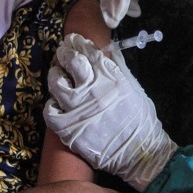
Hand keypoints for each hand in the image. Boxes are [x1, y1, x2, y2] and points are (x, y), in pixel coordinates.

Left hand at [45, 34, 177, 190]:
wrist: (138, 153)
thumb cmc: (141, 120)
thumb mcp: (134, 88)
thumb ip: (118, 69)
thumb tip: (107, 52)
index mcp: (111, 78)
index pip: (89, 53)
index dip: (79, 43)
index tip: (74, 40)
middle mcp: (93, 90)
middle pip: (71, 62)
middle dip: (65, 53)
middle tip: (63, 52)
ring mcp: (78, 109)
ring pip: (56, 83)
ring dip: (56, 75)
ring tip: (57, 74)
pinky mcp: (68, 128)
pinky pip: (50, 111)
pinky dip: (52, 104)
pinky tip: (57, 103)